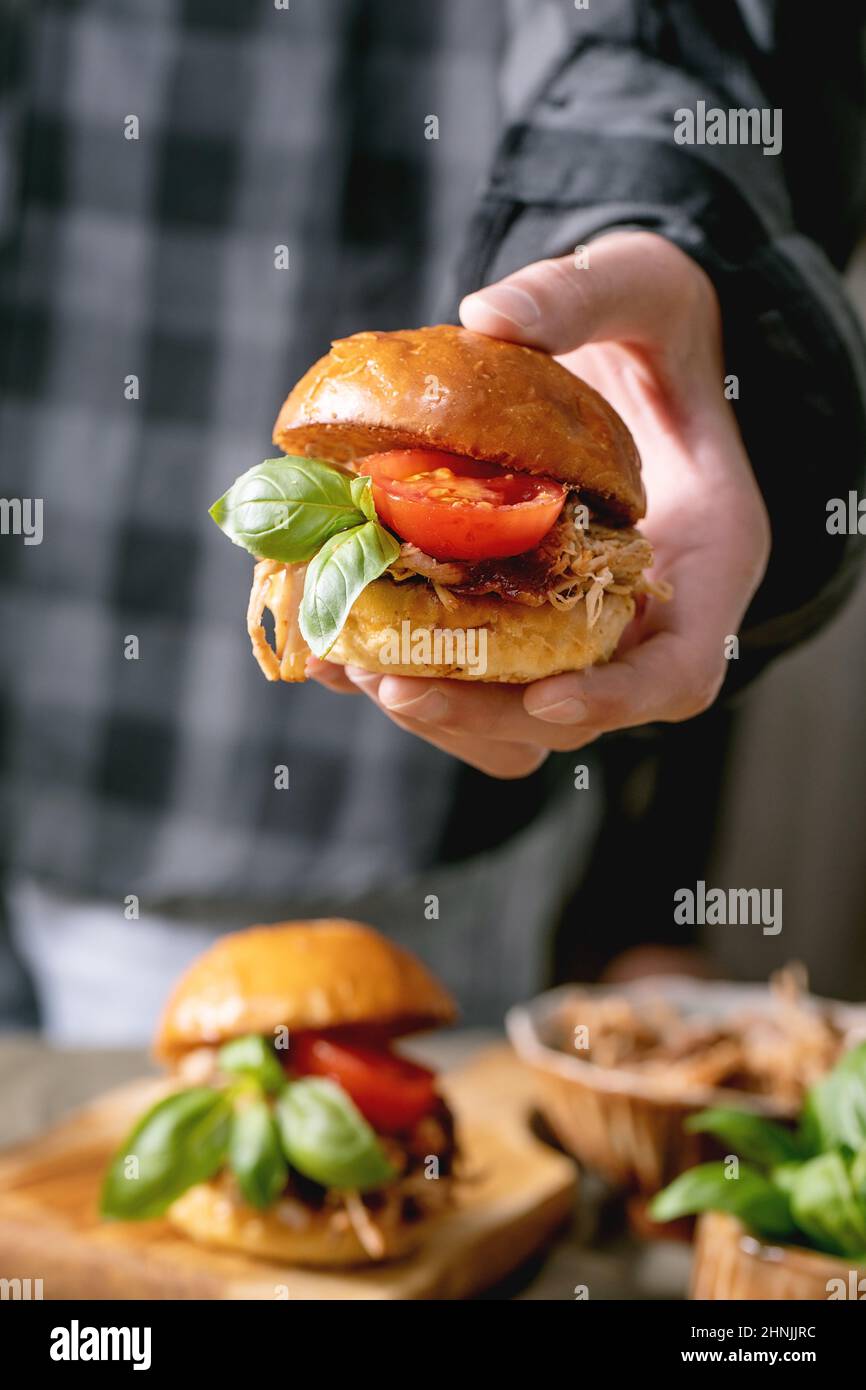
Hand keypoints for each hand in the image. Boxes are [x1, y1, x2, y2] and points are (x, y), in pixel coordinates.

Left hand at [310, 231, 769, 777]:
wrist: (632, 352)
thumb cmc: (656, 323)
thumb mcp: (640, 286)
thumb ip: (581, 297)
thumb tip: (489, 316)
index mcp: (704, 557)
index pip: (679, 671)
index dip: (619, 698)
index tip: (546, 698)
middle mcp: (644, 615)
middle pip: (574, 714)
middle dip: (483, 713)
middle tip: (392, 684)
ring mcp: (579, 625)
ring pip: (512, 718)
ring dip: (432, 709)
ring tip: (347, 664)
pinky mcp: (521, 618)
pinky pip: (470, 673)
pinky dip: (406, 668)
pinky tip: (334, 635)